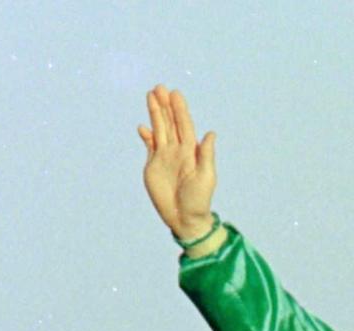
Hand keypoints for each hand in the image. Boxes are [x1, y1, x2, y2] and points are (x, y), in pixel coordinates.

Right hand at [139, 86, 218, 241]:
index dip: (180, 109)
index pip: (184, 125)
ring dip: (155, 113)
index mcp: (190, 151)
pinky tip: (142, 127)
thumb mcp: (206, 178)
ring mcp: (164, 157)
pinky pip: (150, 145)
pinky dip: (146, 135)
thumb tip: (211, 133)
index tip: (175, 94)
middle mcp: (177, 150)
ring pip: (159, 129)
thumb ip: (206, 155)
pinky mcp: (153, 166)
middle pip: (170, 123)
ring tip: (150, 95)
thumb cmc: (199, 200)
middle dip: (165, 105)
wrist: (185, 219)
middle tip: (159, 87)